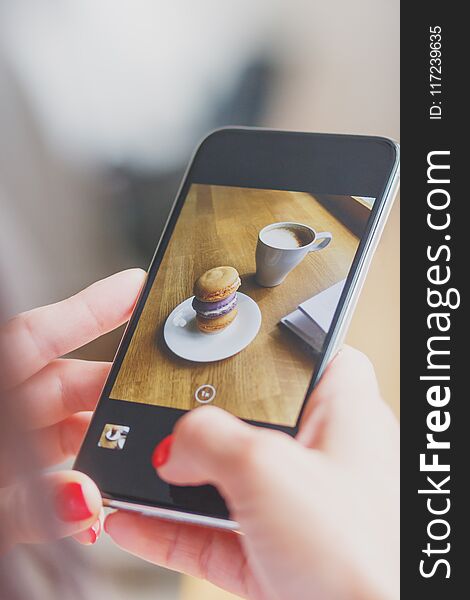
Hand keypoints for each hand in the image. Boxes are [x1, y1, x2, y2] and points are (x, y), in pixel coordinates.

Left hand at [0, 269, 144, 550]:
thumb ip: (22, 508)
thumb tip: (86, 499)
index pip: (33, 337)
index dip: (88, 309)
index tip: (132, 287)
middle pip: (63, 381)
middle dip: (114, 388)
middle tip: (156, 393)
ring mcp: (6, 444)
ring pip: (68, 425)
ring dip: (103, 443)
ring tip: (133, 458)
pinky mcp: (12, 476)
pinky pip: (58, 465)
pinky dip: (83, 480)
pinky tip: (97, 497)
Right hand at [105, 347, 398, 599]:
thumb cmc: (362, 557)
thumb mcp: (267, 469)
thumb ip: (208, 439)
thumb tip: (170, 444)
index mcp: (341, 408)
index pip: (298, 352)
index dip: (253, 350)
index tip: (209, 354)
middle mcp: (320, 450)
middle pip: (249, 417)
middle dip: (196, 423)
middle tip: (156, 416)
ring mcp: (296, 502)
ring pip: (226, 477)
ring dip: (175, 480)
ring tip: (132, 469)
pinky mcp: (274, 548)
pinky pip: (214, 529)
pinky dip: (173, 527)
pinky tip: (135, 520)